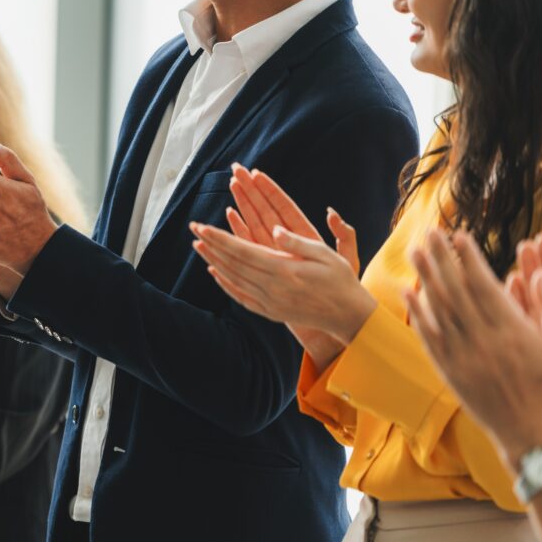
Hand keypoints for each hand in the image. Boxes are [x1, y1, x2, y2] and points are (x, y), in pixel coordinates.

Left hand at [217, 165, 363, 365]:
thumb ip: (297, 243)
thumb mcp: (325, 255)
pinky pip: (241, 296)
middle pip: (232, 263)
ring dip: (213, 261)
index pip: (243, 250)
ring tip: (198, 245)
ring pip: (233, 278)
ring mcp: (269, 302)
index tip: (202, 225)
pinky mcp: (269, 312)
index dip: (220, 238)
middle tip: (194, 227)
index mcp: (284, 270)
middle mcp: (272, 288)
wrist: (347, 316)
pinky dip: (225, 283)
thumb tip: (275, 230)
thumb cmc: (340, 280)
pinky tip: (215, 272)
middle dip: (211, 244)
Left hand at [405, 231, 541, 468]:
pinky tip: (408, 291)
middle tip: (428, 231)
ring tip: (414, 251)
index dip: (468, 257)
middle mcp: (481, 341)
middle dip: (440, 258)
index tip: (459, 235)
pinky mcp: (447, 370)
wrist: (529, 433)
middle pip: (454, 290)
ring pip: (437, 309)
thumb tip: (537, 275)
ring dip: (424, 277)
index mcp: (511, 331)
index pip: (483, 285)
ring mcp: (460, 356)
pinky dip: (417, 312)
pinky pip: (427, 336)